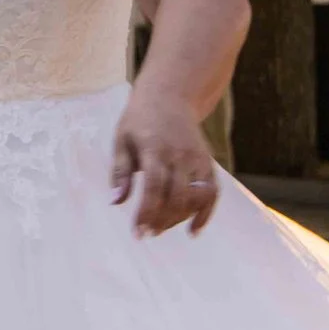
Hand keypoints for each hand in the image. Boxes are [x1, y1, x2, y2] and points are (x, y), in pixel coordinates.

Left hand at [110, 91, 219, 237]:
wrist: (170, 96)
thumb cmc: (138, 120)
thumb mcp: (121, 140)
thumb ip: (119, 172)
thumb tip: (116, 202)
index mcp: (154, 148)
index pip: (154, 186)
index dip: (147, 212)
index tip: (138, 232)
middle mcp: (179, 155)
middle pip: (177, 196)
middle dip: (162, 220)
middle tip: (147, 233)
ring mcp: (197, 159)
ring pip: (195, 198)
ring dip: (179, 219)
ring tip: (161, 228)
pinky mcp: (208, 163)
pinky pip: (212, 193)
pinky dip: (205, 214)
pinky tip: (192, 230)